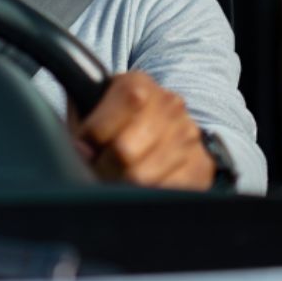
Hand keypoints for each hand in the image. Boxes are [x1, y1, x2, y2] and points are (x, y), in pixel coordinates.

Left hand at [74, 71, 215, 189]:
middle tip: (99, 169)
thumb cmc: (115, 122)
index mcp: (136, 84)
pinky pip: (166, 191)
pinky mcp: (201, 164)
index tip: (83, 147)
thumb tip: (81, 149)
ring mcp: (187, 134)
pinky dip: (148, 196)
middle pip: (125, 152)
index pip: (111, 116)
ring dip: (124, 185)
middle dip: (104, 167)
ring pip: (143, 177)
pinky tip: (142, 186)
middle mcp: (168, 104)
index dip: (92, 137)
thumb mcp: (92, 110)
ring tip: (118, 178)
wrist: (160, 128)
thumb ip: (81, 120)